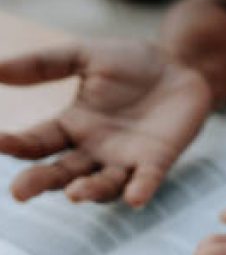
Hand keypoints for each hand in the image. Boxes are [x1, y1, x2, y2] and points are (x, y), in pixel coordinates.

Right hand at [0, 39, 212, 206]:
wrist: (179, 64)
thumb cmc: (131, 63)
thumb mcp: (83, 56)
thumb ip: (44, 64)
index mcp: (72, 126)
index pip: (38, 142)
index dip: (17, 145)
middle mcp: (95, 150)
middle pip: (63, 173)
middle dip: (41, 182)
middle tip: (19, 192)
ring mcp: (126, 159)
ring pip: (104, 184)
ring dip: (90, 190)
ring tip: (74, 194)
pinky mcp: (158, 160)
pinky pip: (147, 180)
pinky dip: (141, 190)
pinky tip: (134, 199)